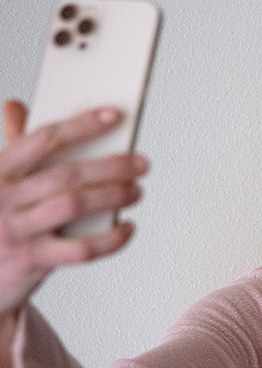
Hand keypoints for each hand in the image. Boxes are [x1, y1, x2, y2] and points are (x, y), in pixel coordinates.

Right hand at [0, 100, 148, 314]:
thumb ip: (12, 147)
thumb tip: (16, 106)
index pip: (42, 140)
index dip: (80, 125)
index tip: (114, 115)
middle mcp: (3, 198)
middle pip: (67, 174)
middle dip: (111, 166)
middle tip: (142, 163)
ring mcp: (16, 231)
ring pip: (75, 206)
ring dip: (113, 196)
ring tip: (137, 191)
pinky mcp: (30, 261)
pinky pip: (81, 248)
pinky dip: (111, 238)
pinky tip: (127, 227)